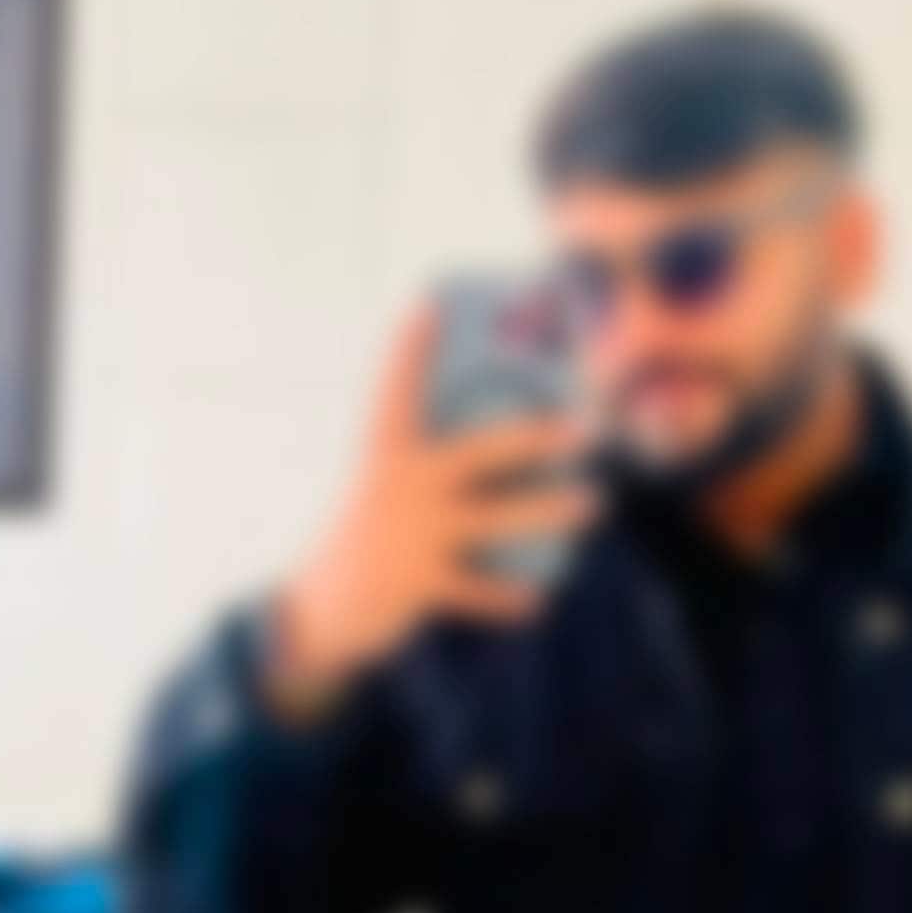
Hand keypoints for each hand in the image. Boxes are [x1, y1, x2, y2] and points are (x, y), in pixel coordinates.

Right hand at [268, 305, 595, 708]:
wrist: (319, 609)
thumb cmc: (365, 537)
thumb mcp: (380, 489)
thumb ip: (421, 463)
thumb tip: (490, 438)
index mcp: (384, 453)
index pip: (394, 389)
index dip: (410, 348)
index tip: (426, 303)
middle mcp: (401, 484)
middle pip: (480, 452)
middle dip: (535, 438)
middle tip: (583, 428)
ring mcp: (413, 533)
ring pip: (498, 519)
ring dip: (550, 511)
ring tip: (593, 503)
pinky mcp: (419, 581)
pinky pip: (479, 589)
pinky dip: (507, 599)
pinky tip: (538, 604)